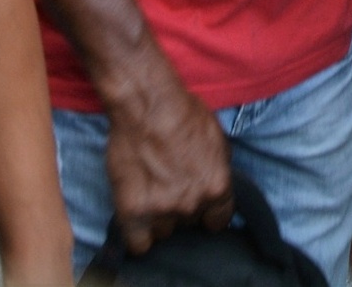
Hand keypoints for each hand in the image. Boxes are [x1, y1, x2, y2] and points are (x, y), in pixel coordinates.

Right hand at [102, 60, 230, 253]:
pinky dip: (137, 236)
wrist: (147, 106)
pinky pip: (138, 244)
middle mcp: (192, 204)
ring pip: (163, 233)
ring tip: (151, 197)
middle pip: (189, 225)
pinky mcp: (133, 213)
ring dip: (158, 221)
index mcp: (218, 187)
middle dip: (182, 211)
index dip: (207, 215)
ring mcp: (162, 211)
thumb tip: (216, 190)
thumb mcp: (218, 139)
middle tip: (170, 190)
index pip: (218, 221)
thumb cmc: (183, 114)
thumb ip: (218, 171)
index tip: (199, 210)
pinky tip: (136, 219)